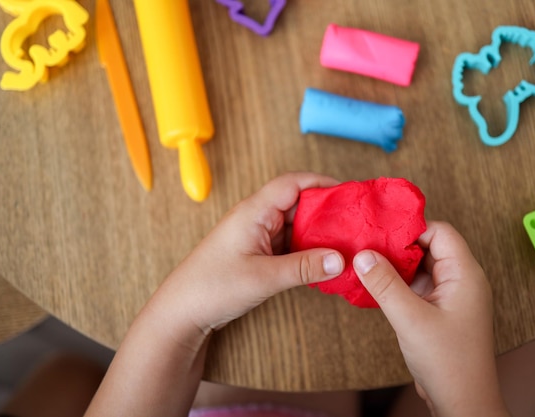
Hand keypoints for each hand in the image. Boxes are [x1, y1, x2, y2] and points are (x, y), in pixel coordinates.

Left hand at [151, 172, 344, 340]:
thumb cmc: (212, 287)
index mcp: (253, 211)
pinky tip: (323, 261)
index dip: (321, 182)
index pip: (292, 183)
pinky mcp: (257, 253)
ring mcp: (256, 236)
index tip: (348, 193)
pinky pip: (289, 244)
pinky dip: (306, 250)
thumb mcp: (263, 277)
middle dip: (325, 211)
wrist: (182, 312)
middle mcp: (256, 218)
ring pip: (294, 225)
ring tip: (344, 243)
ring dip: (317, 234)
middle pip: (297, 203)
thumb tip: (341, 259)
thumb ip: (304, 267)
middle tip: (352, 223)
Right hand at [353, 221, 508, 416]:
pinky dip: (398, 283)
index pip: (440, 232)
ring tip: (367, 264)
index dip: (411, 229)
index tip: (381, 231)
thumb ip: (385, 284)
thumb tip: (363, 255)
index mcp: (465, 274)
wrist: (462, 403)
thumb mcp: (411, 319)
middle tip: (368, 246)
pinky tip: (376, 286)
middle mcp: (461, 280)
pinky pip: (417, 286)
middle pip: (428, 247)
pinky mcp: (439, 310)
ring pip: (421, 267)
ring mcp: (450, 296)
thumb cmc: (448, 362)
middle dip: (398, 246)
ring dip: (396, 266)